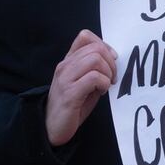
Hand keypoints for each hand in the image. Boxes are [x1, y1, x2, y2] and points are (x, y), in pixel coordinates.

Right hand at [45, 30, 117, 146]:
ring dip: (108, 72)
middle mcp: (65, 66)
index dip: (103, 45)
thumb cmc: (72, 104)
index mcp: (68, 61)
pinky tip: (101, 92)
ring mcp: (66, 78)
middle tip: (112, 77)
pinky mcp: (70, 93)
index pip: (85, 36)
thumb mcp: (83, 80)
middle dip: (111, 62)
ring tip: (106, 85)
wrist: (51, 127)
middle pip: (95, 48)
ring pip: (95, 59)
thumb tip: (112, 58)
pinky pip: (94, 77)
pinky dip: (103, 83)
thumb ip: (93, 67)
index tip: (111, 60)